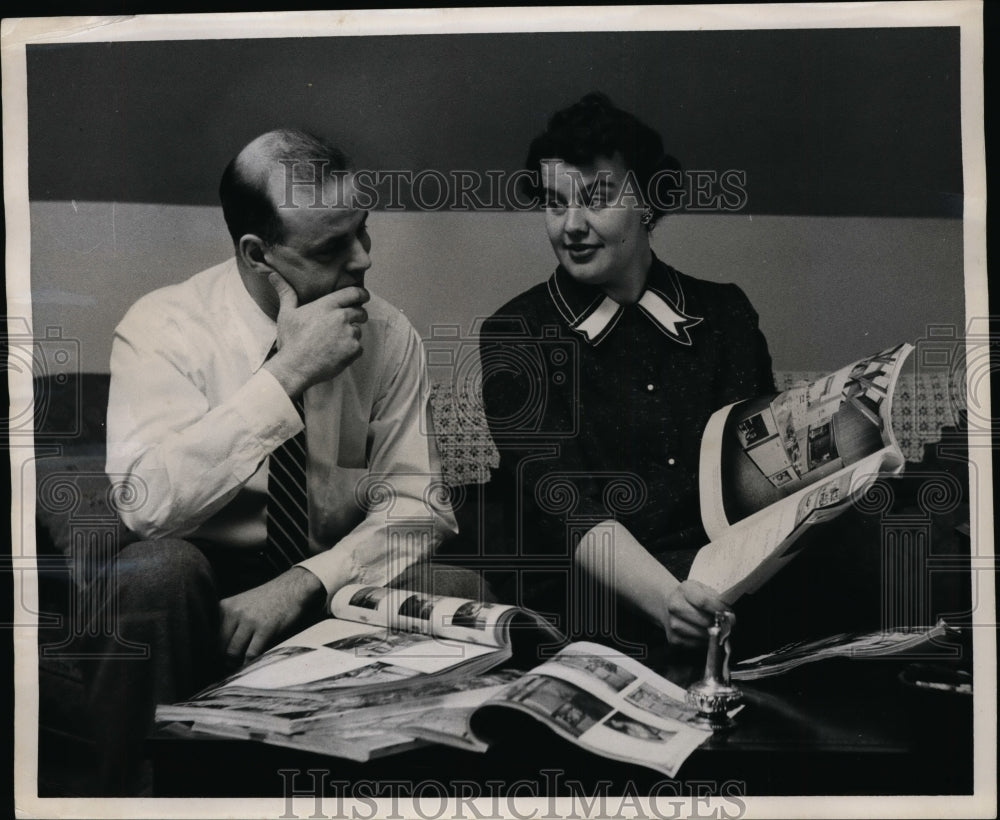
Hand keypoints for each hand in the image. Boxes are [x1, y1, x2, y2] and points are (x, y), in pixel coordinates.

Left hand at [219, 566, 325, 666]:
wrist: (293, 587)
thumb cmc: (267, 599)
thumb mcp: (242, 603)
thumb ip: (228, 620)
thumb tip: (216, 649)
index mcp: (225, 606)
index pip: (209, 636)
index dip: (212, 651)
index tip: (217, 659)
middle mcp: (234, 612)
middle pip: (219, 647)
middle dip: (223, 660)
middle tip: (230, 666)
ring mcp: (250, 621)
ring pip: (232, 653)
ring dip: (235, 665)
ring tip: (240, 667)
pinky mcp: (266, 629)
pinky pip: (251, 654)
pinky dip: (250, 663)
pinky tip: (253, 663)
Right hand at [263, 272, 369, 396]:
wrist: (295, 367)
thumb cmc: (290, 340)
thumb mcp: (287, 314)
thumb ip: (286, 292)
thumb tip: (272, 274)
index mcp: (327, 305)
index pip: (354, 292)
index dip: (362, 294)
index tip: (363, 297)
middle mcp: (341, 317)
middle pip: (360, 312)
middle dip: (357, 317)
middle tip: (345, 325)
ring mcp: (349, 334)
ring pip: (358, 331)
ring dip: (351, 336)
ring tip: (333, 343)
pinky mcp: (353, 350)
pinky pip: (359, 348)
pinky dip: (351, 352)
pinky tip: (336, 354)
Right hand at [660, 579, 730, 647]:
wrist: (669, 604)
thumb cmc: (691, 597)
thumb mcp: (702, 589)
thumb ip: (715, 598)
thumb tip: (729, 614)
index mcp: (684, 590)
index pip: (704, 602)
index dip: (720, 609)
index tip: (730, 613)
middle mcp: (675, 606)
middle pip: (705, 621)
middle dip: (720, 624)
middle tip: (728, 624)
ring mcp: (673, 624)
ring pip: (702, 635)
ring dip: (714, 634)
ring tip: (718, 629)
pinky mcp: (674, 639)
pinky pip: (697, 644)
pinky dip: (705, 641)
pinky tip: (707, 634)